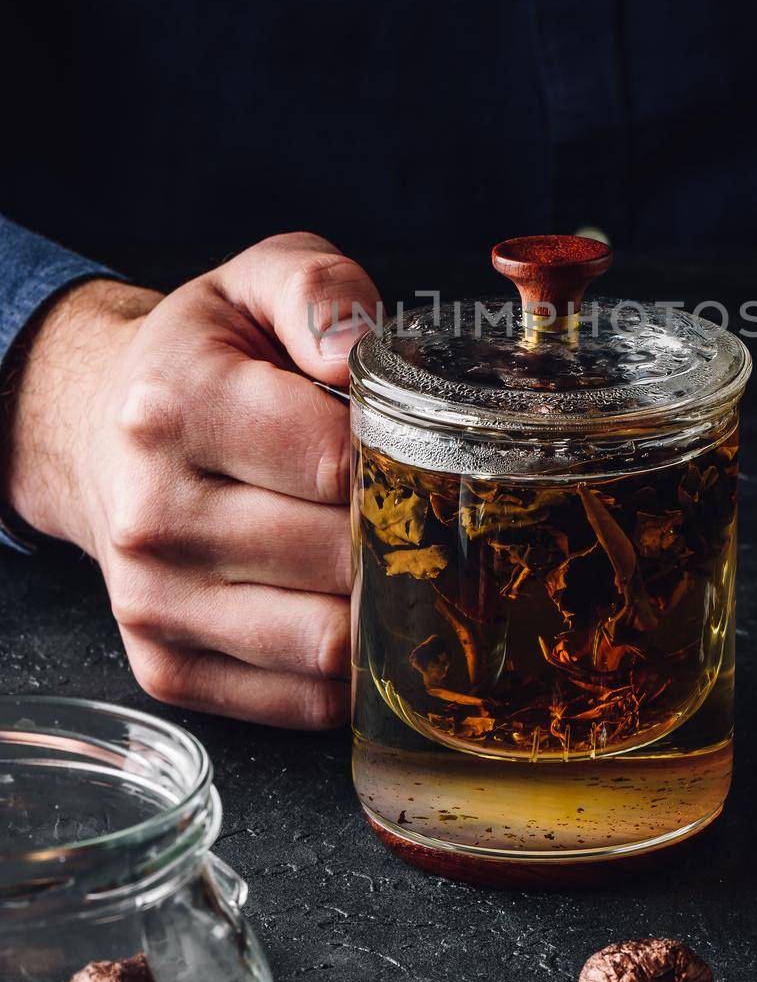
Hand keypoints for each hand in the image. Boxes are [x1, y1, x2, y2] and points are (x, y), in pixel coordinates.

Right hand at [1, 233, 379, 727]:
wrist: (97, 428)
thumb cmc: (201, 357)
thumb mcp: (256, 282)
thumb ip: (320, 291)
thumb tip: (360, 349)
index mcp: (177, 405)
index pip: (336, 460)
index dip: (403, 457)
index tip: (425, 447)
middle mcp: (153, 515)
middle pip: (337, 557)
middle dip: (404, 537)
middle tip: (433, 511)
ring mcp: (153, 603)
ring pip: (327, 643)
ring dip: (386, 612)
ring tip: (402, 564)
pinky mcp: (166, 669)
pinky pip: (302, 699)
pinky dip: (352, 670)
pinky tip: (359, 613)